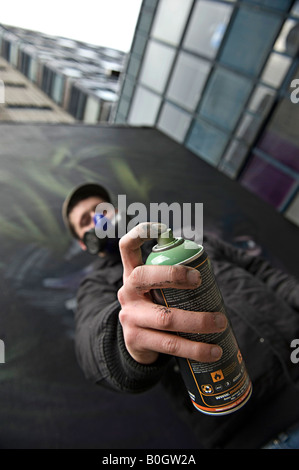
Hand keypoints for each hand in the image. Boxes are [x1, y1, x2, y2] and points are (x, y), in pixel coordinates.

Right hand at [118, 222, 226, 364]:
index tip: (163, 228)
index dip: (141, 233)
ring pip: (164, 318)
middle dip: (173, 274)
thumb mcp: (156, 289)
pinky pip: (169, 344)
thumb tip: (210, 266)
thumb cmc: (156, 307)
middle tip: (199, 280)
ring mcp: (129, 317)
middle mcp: (127, 292)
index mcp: (132, 274)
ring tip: (220, 323)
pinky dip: (195, 348)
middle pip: (144, 276)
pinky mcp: (136, 340)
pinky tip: (212, 351)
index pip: (127, 246)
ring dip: (197, 321)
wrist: (137, 344)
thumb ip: (172, 277)